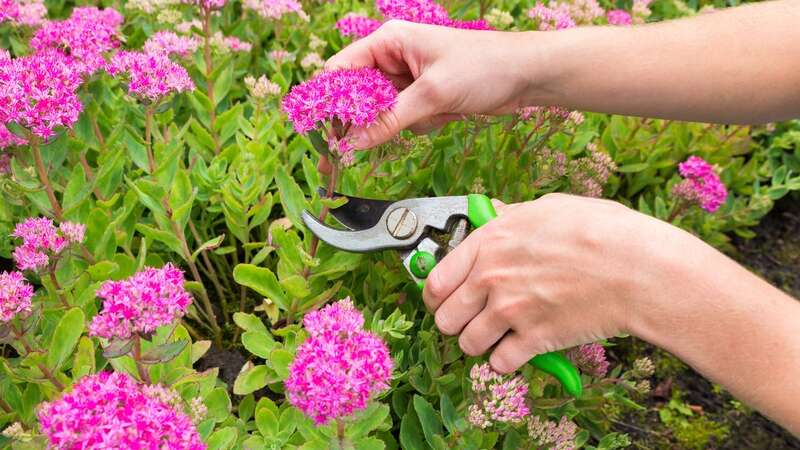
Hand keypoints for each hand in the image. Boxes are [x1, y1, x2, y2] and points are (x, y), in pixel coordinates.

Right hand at [325, 21, 542, 148]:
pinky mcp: (424, 97)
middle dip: (363, 123)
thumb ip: (389, 119)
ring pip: (383, 113)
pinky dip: (422, 124)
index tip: (325, 133)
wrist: (527, 75)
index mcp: (389, 41)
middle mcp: (394, 57)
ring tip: (436, 113)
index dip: (330, 101)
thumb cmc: (483, 67)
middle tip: (341, 157)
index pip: (342, 70)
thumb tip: (353, 143)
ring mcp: (409, 79)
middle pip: (358, 96)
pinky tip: (447, 114)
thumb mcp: (432, 94)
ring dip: (404, 123)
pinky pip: (406, 119)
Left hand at [422, 193, 693, 372]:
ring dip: (481, 343)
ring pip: (467, 344)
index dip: (436, 296)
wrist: (638, 269)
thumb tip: (494, 214)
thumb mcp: (549, 208)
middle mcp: (491, 278)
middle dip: (457, 322)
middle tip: (474, 320)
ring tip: (500, 335)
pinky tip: (522, 348)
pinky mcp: (533, 340)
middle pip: (444, 319)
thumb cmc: (602, 232)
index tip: (443, 301)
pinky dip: (508, 361)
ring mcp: (509, 311)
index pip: (435, 281)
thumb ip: (512, 216)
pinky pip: (499, 363)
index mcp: (489, 242)